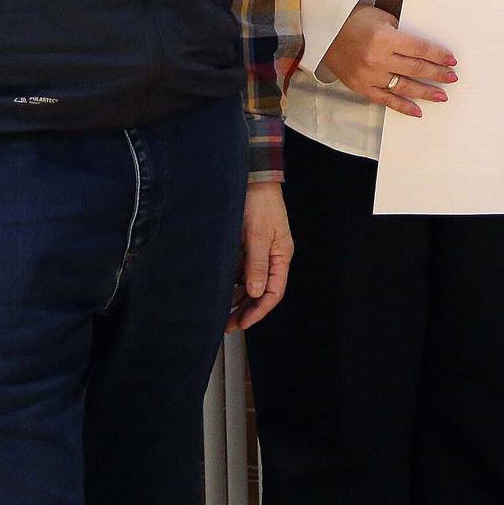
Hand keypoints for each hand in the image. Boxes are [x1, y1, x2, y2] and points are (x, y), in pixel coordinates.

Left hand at [228, 181, 291, 331]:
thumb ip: (256, 265)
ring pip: (251, 284)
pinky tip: (222, 292)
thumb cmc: (259, 203)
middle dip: (247, 310)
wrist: (252, 179)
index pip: (274, 292)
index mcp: (281, 255)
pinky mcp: (248, 246)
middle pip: (263, 291)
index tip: (243, 323)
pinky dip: (233, 284)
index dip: (259, 310)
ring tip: (223, 314)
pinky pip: (242, 272)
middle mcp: (272, 257)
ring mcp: (260, 252)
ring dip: (239, 300)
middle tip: (229, 325)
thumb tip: (256, 292)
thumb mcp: (258, 235)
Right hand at [319, 4, 455, 117]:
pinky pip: (385, 100)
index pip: (419, 50)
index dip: (438, 56)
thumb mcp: (383, 19)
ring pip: (403, 86)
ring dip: (425, 92)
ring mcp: (369, 75)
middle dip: (437, 74)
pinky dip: (403, 106)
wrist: (326, 30)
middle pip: (415, 69)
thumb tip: (426, 51)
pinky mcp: (361, 87)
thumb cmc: (357, 20)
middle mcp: (377, 59)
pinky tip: (418, 111)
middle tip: (452, 78)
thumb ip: (403, 35)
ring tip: (442, 96)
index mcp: (384, 38)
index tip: (452, 61)